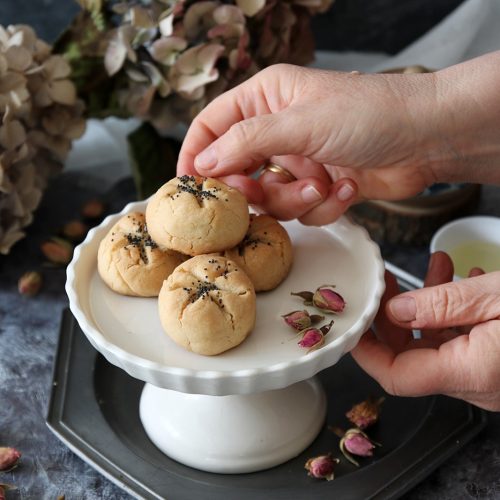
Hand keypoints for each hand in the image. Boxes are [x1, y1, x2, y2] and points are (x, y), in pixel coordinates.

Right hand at [178, 52, 499, 224]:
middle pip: (238, 170)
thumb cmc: (369, 113)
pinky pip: (302, 210)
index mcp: (266, 99)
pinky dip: (324, 206)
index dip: (196, 155)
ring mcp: (298, 161)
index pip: (212, 126)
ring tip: (322, 185)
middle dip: (253, 189)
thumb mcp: (300, 122)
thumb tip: (204, 163)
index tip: (188, 186)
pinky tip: (347, 188)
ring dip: (296, 199)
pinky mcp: (319, 186)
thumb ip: (246, 142)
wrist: (427, 138)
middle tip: (261, 193)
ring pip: (271, 198)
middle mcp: (277, 130)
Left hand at [351, 251, 499, 410]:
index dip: (366, 350)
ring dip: (431, 303)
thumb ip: (443, 304)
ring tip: (436, 265)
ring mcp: (487, 374)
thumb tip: (397, 310)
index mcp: (471, 371)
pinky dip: (456, 310)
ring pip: (440, 341)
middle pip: (412, 354)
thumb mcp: (497, 297)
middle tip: (391, 281)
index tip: (354, 321)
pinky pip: (464, 340)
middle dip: (395, 314)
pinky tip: (463, 281)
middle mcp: (476, 381)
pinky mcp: (497, 362)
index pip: (396, 375)